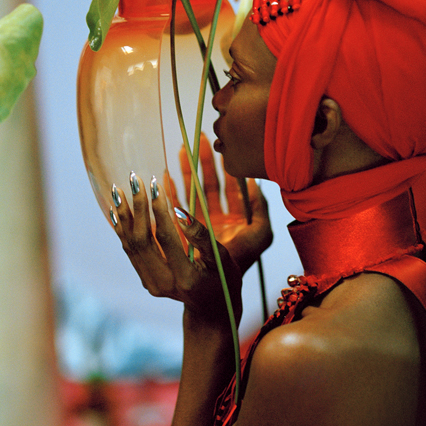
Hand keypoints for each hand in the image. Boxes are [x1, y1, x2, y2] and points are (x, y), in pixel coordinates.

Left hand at [108, 156, 269, 319]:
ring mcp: (151, 283)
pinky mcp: (145, 279)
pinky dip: (122, 229)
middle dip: (137, 208)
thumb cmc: (224, 278)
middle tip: (134, 181)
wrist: (212, 307)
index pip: (165, 237)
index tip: (155, 184)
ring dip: (123, 216)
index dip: (159, 209)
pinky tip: (116, 211)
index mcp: (185, 278)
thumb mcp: (221, 258)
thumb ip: (202, 237)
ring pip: (130, 245)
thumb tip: (180, 212)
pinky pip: (129, 251)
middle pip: (142, 241)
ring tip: (117, 191)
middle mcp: (163, 283)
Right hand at [177, 137, 269, 272]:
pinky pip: (178, 204)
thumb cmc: (243, 260)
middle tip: (199, 140)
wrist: (221, 285)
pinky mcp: (187, 228)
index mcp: (237, 215)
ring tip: (181, 151)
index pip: (231, 184)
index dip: (226, 166)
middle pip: (210, 182)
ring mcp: (203, 222)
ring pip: (194, 190)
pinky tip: (165, 175)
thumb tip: (253, 182)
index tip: (220, 147)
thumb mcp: (260, 233)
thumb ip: (260, 207)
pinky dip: (172, 190)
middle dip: (205, 162)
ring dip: (188, 171)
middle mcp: (219, 216)